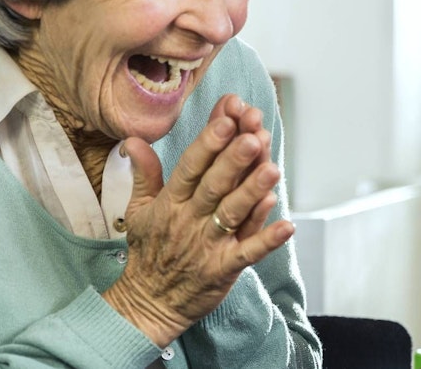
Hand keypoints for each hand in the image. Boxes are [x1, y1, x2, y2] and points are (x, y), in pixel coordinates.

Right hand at [103, 95, 292, 346]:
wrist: (148, 303)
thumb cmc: (148, 252)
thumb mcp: (138, 210)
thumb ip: (144, 173)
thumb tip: (133, 139)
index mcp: (170, 203)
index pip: (189, 167)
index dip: (208, 142)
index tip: (226, 118)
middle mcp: (189, 221)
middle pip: (214, 186)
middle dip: (234, 159)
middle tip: (253, 135)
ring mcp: (208, 246)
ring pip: (232, 214)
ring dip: (253, 192)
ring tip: (272, 169)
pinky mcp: (224, 269)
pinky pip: (247, 253)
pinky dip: (267, 240)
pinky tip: (287, 225)